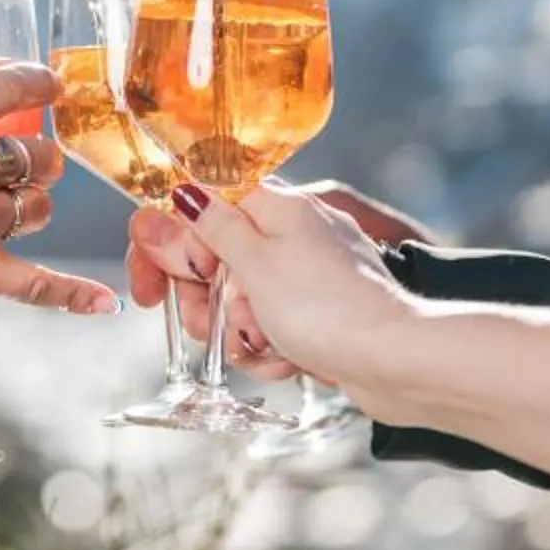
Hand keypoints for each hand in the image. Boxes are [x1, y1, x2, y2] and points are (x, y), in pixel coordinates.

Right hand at [0, 62, 117, 322]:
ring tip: (10, 218)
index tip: (52, 85)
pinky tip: (101, 301)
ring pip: (38, 209)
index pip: (3, 87)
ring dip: (31, 212)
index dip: (37, 84)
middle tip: (25, 172)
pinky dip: (71, 293)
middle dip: (36, 164)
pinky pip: (38, 283)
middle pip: (35, 155)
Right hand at [164, 184, 431, 408]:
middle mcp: (295, 233)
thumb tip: (185, 188)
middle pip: (217, 259)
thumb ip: (213, 226)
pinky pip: (275, 326)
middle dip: (207, 301)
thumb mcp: (256, 263)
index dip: (169, 247)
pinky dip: (272, 347)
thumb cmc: (327, 308)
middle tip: (214, 321)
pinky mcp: (322, 313)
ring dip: (240, 331)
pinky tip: (287, 360)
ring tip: (263, 344)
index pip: (202, 205)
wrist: (396, 361)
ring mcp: (310, 274)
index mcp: (278, 206)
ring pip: (242, 301)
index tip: (153, 289)